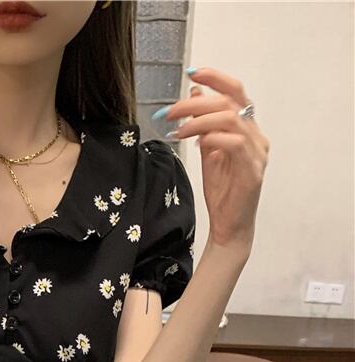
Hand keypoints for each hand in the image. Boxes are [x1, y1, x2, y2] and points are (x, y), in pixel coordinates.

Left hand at [163, 67, 269, 251]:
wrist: (230, 226)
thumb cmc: (223, 192)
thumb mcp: (208, 152)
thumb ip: (203, 125)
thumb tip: (194, 95)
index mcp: (247, 130)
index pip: (236, 93)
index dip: (216, 78)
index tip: (192, 72)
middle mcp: (256, 137)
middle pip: (230, 102)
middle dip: (196, 103)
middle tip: (169, 111)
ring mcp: (257, 153)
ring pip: (231, 119)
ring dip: (198, 121)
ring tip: (177, 131)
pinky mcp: (252, 170)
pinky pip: (234, 143)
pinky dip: (213, 138)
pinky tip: (197, 144)